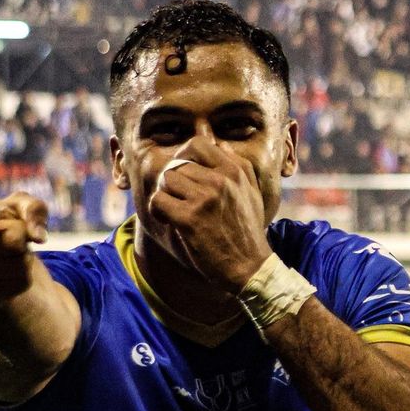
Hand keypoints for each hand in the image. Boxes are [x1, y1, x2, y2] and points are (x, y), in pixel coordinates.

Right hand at [0, 193, 48, 302]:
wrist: (5, 262)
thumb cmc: (12, 226)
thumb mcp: (23, 206)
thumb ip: (32, 208)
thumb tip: (37, 236)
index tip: (3, 210)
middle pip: (12, 240)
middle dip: (23, 236)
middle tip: (16, 236)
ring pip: (20, 263)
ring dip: (26, 257)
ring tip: (14, 255)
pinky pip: (22, 283)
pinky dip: (26, 276)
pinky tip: (13, 272)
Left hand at [145, 139, 272, 291]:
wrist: (250, 266)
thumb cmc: (248, 231)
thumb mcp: (252, 193)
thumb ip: (238, 169)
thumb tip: (219, 147)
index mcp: (236, 170)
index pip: (197, 144)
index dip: (183, 156)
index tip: (183, 172)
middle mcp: (222, 179)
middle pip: (177, 165)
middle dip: (173, 182)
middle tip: (178, 199)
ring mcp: (206, 198)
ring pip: (166, 180)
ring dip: (166, 196)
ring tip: (175, 211)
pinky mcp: (190, 218)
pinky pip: (158, 200)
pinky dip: (158, 211)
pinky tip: (169, 221)